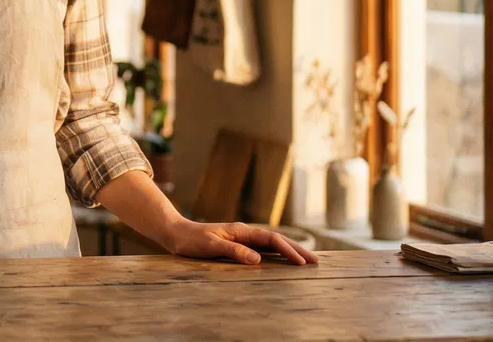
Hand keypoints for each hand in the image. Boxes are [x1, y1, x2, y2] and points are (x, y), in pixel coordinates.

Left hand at [160, 219, 318, 264]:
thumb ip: (234, 251)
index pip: (271, 239)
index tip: (301, 262)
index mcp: (241, 231)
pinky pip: (263, 249)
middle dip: (297, 249)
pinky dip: (277, 254)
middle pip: (277, 240)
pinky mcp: (239, 245)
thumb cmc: (191, 240)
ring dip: (290, 251)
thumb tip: (258, 260)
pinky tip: (285, 260)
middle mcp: (245, 232)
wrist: (176, 233)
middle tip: (316, 261)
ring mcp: (243, 238)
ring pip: (272, 244)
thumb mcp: (211, 246)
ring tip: (307, 261)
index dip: (288, 250)